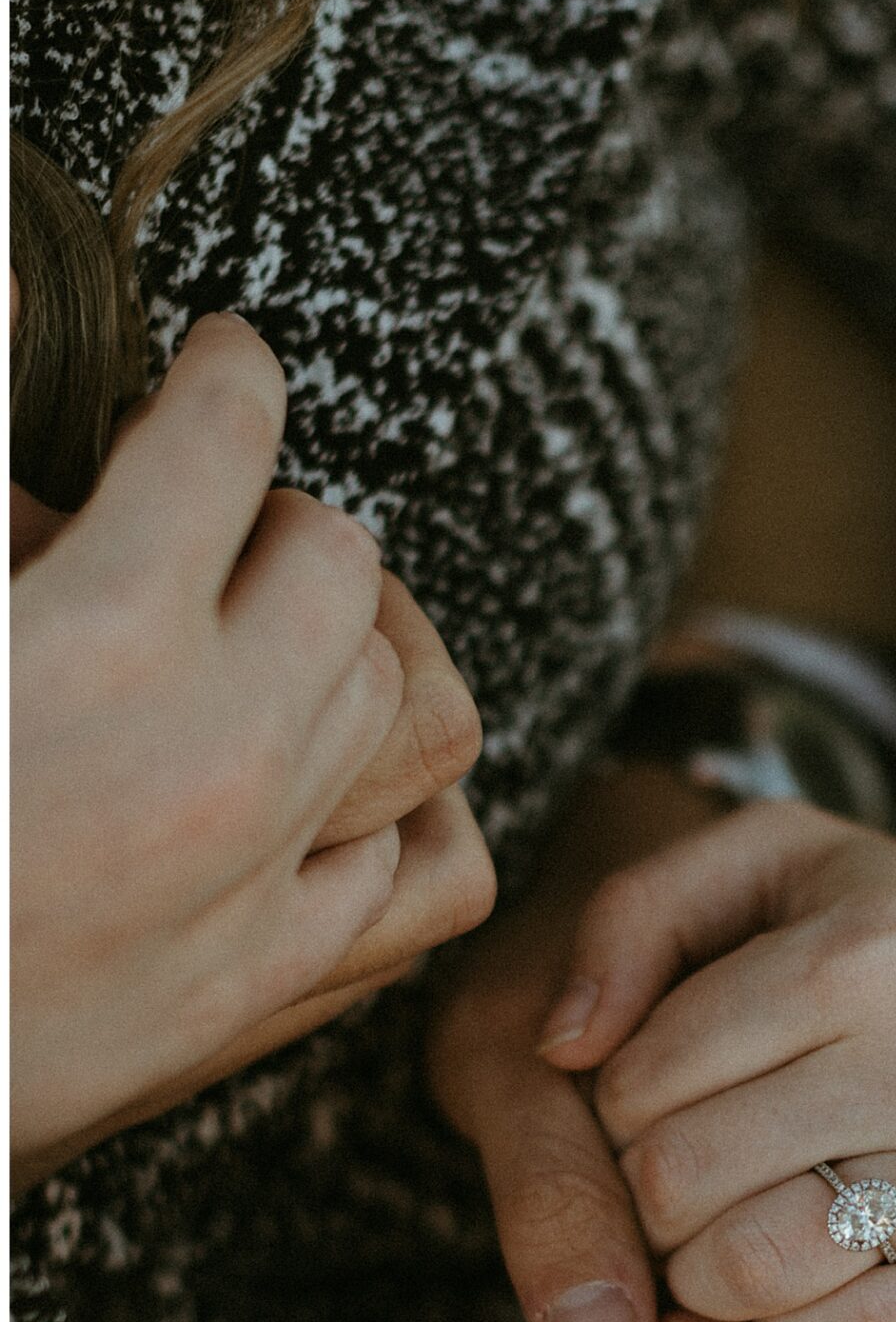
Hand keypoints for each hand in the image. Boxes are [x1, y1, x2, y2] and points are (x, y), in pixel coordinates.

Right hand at [11, 311, 493, 1173]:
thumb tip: (23, 329)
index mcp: (97, 637)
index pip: (228, 437)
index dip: (224, 376)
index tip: (220, 366)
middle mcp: (213, 756)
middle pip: (344, 568)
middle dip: (287, 517)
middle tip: (225, 518)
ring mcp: (254, 886)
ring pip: (420, 716)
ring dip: (365, 652)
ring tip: (294, 638)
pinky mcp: (259, 991)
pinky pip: (429, 878)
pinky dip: (406, 818)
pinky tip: (344, 789)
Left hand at [428, 767, 895, 1321]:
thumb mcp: (772, 867)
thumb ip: (634, 916)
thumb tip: (563, 1048)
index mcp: (873, 948)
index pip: (641, 1077)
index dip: (619, 1103)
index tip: (665, 1093)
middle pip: (681, 1183)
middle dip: (652, 1194)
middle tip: (689, 1175)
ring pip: (756, 1277)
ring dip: (710, 1276)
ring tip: (735, 1229)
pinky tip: (812, 1279)